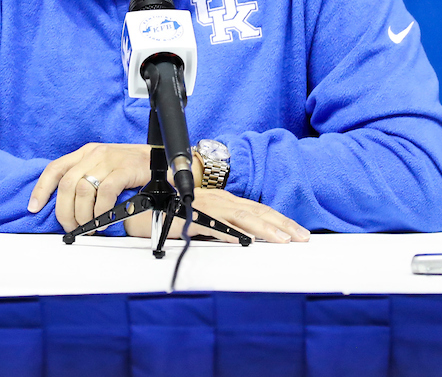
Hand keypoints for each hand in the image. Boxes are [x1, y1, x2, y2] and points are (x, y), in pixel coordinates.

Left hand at [28, 143, 151, 231]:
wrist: (161, 159)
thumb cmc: (132, 168)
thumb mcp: (104, 168)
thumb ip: (87, 179)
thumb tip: (68, 206)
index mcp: (86, 153)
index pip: (55, 168)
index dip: (41, 189)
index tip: (34, 207)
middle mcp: (95, 153)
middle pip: (67, 184)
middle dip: (65, 211)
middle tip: (72, 227)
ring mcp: (110, 159)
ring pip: (83, 189)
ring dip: (83, 215)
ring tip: (90, 227)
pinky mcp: (125, 168)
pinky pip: (105, 192)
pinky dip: (102, 210)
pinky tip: (104, 219)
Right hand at [124, 188, 310, 242]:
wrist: (139, 209)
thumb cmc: (172, 215)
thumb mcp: (204, 221)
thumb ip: (223, 227)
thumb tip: (246, 240)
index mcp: (222, 201)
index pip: (257, 210)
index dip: (279, 220)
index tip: (298, 232)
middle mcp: (217, 201)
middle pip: (255, 212)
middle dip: (281, 225)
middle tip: (301, 238)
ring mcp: (204, 207)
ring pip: (240, 217)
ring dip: (263, 229)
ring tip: (281, 240)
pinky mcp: (188, 217)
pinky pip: (212, 226)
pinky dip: (229, 233)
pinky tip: (244, 241)